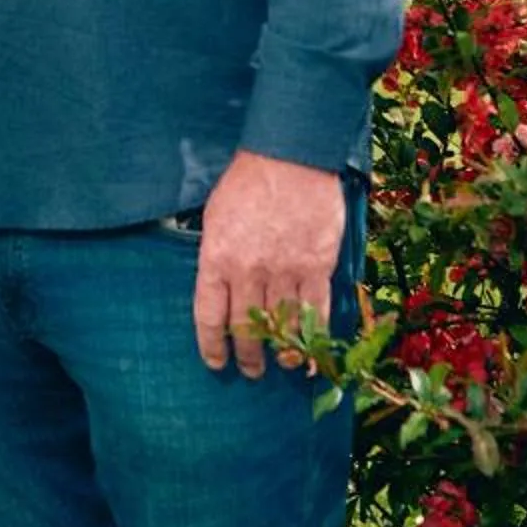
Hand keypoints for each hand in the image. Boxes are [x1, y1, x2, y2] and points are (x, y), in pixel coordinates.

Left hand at [192, 150, 344, 378]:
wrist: (290, 157)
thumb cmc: (247, 182)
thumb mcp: (214, 216)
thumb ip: (216, 255)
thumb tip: (220, 288)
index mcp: (217, 258)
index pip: (209, 316)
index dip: (212, 346)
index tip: (216, 362)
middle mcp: (249, 271)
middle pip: (246, 329)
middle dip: (247, 356)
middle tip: (250, 370)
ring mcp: (285, 272)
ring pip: (282, 327)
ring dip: (280, 353)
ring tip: (280, 364)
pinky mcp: (317, 268)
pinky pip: (316, 314)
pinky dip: (314, 338)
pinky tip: (311, 354)